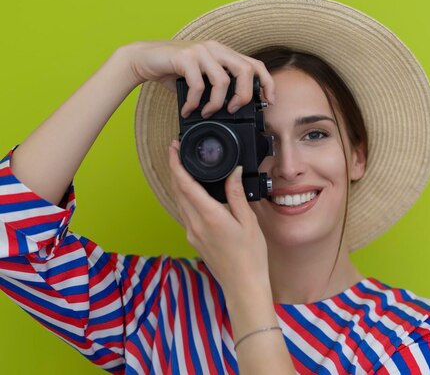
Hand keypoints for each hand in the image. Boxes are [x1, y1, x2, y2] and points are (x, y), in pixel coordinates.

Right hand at [117, 40, 274, 117]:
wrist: (144, 59)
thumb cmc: (174, 70)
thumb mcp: (201, 77)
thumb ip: (217, 86)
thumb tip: (234, 108)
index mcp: (223, 52)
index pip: (254, 64)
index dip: (266, 82)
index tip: (268, 101)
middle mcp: (215, 49)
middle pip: (245, 70)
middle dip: (244, 95)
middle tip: (234, 110)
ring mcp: (201, 51)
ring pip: (223, 80)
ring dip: (216, 103)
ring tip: (207, 112)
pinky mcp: (185, 57)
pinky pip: (198, 85)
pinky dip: (195, 102)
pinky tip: (189, 110)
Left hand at [168, 139, 269, 295]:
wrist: (243, 285)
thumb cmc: (250, 256)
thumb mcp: (249, 221)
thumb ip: (237, 194)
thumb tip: (234, 172)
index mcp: (209, 216)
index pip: (185, 184)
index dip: (176, 163)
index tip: (174, 148)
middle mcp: (195, 224)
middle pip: (177, 191)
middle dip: (175, 169)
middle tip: (178, 152)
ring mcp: (192, 233)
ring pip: (179, 202)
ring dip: (179, 183)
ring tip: (185, 168)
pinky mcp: (194, 239)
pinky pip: (185, 213)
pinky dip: (186, 197)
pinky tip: (195, 193)